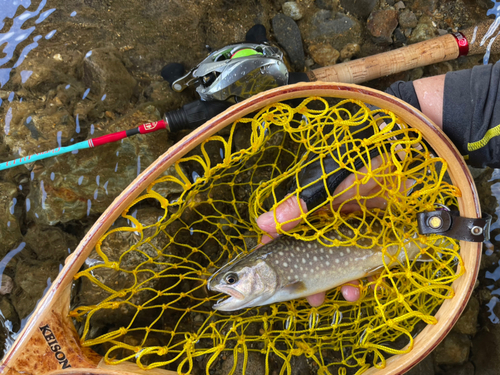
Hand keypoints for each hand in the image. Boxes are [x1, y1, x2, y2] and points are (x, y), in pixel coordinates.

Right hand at [256, 155, 395, 305]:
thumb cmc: (356, 166)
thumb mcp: (325, 186)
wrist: (396, 163)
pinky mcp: (375, 239)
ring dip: (342, 285)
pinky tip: (368, 286)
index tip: (274, 277)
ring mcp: (352, 234)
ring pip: (341, 265)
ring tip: (348, 295)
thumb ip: (298, 206)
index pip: (287, 236)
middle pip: (314, 259)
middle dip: (313, 281)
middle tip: (312, 299)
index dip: (278, 257)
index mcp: (311, 214)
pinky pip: (369, 264)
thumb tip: (262, 223)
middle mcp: (328, 226)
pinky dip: (368, 279)